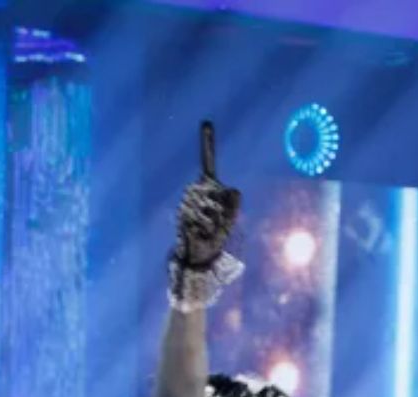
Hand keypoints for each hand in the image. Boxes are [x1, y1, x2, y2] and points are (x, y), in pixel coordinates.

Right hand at [175, 120, 240, 269]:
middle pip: (220, 191)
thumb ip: (234, 204)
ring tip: (209, 229)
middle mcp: (195, 189)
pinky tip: (201, 232)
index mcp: (208, 185)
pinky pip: (202, 219)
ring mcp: (187, 201)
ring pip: (212, 207)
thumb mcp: (231, 219)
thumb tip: (234, 190)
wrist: (199, 253)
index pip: (208, 162)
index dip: (207, 143)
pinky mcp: (183, 214)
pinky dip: (207, 230)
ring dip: (216, 223)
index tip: (206, 122)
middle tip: (218, 222)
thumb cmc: (215, 234)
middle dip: (225, 211)